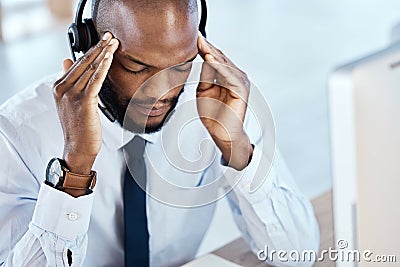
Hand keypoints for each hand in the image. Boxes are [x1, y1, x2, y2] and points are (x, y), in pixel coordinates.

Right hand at [53, 32, 118, 173]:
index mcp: (59, 87)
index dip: (91, 50)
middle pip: (84, 62)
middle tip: (110, 36)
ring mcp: (72, 95)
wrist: (78, 147)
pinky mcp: (83, 102)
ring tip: (113, 43)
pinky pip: (95, 80)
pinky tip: (108, 58)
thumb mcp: (70, 101)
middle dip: (98, 47)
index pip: (77, 63)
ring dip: (103, 54)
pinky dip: (102, 68)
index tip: (103, 41)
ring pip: (90, 69)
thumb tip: (67, 61)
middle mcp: (63, 88)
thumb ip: (70, 80)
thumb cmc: (78, 126)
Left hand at [197, 33, 252, 169]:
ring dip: (212, 54)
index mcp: (227, 76)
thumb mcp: (204, 91)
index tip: (193, 38)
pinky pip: (229, 75)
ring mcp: (240, 82)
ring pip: (224, 64)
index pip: (215, 58)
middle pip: (220, 58)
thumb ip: (205, 76)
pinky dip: (219, 67)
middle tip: (196, 36)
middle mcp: (236, 77)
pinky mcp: (241, 90)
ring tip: (202, 44)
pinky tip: (210, 60)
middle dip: (208, 47)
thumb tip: (203, 60)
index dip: (204, 48)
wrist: (221, 133)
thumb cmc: (214, 115)